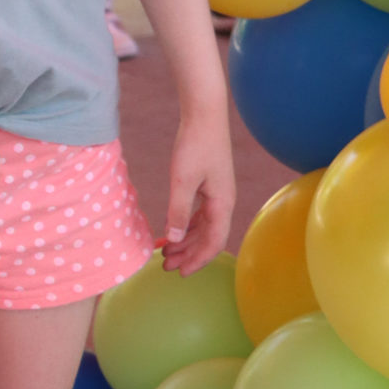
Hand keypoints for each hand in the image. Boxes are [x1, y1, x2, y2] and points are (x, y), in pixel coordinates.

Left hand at [160, 109, 234, 273]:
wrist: (204, 115)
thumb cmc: (195, 144)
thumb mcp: (182, 180)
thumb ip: (178, 210)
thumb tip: (173, 239)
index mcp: (222, 204)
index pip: (214, 242)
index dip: (198, 260)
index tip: (180, 273)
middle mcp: (223, 202)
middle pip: (208, 238)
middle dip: (188, 254)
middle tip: (165, 266)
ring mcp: (217, 194)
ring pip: (203, 227)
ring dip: (185, 241)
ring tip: (165, 252)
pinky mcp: (209, 185)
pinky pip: (199, 215)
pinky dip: (186, 226)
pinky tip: (172, 232)